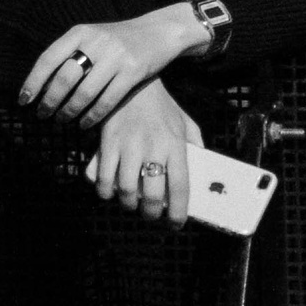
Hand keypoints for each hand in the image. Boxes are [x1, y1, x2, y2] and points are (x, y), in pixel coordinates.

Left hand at [18, 5, 203, 125]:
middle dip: (50, 101)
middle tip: (43, 115)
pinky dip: (92, 116)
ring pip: (84, 93)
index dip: (33, 82)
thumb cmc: (118, 40)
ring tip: (62, 120)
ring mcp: (116, 56)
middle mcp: (97, 41)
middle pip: (64, 78)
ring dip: (69, 111)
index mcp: (81, 31)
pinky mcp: (133, 71)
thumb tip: (42, 87)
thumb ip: (70, 53)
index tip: (23, 101)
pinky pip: (107, 100)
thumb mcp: (93, 36)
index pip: (49, 58)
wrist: (159, 32)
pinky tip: (84, 124)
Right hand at [86, 82, 202, 226]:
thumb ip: (194, 144)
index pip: (179, 186)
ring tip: (131, 204)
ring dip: (128, 204)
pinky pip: (102, 178)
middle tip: (151, 215)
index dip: (177, 211)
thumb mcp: (184, 121)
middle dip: (150, 213)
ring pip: (125, 191)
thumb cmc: (160, 106)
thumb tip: (203, 169)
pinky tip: (110, 192)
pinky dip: (105, 192)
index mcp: (175, 143)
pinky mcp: (107, 142)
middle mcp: (153, 146)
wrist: (132, 81)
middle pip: (150, 195)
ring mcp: (128, 145)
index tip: (176, 224)